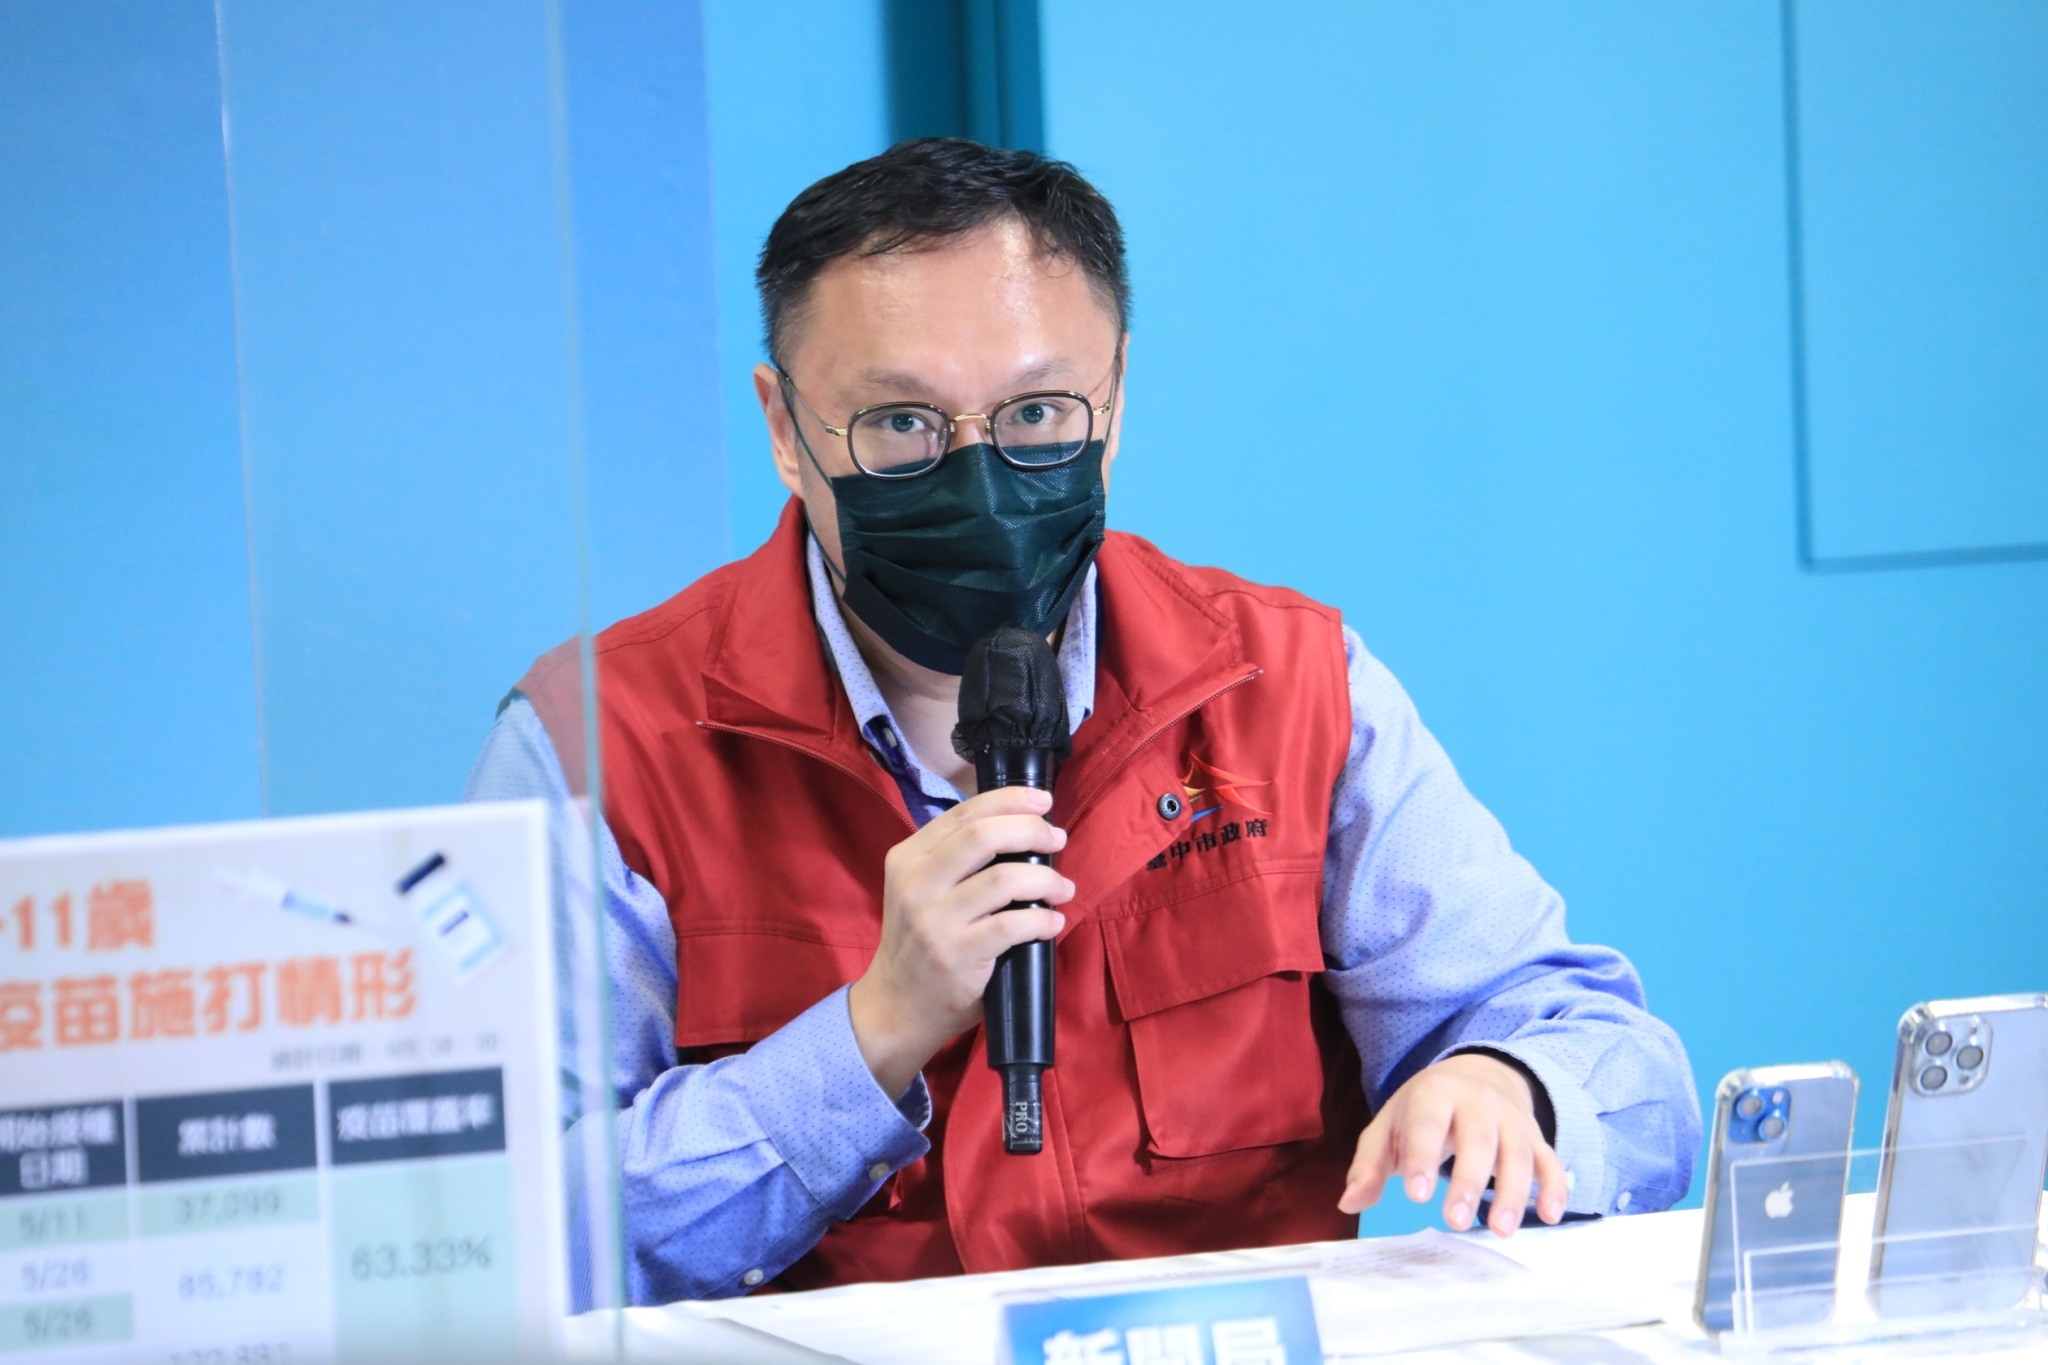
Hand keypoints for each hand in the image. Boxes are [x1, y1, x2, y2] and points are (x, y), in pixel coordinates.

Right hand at [848, 787, 1071, 1098]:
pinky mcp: (956, 956)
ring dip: (1046, 878)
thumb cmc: (920, 943)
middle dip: (1032, 830)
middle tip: (1057, 839)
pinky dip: (1043, 919)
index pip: (963, 812)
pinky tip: (1053, 921)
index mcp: (907, 858)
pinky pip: (1012, 926)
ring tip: (1063, 887)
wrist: (895, 1006)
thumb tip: (1021, 827)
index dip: (1009, 800)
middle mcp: (916, 884)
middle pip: (984, 836)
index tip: (1042, 801)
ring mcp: (934, 921)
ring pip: (1004, 879)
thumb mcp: (920, 890)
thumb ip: (956, 859)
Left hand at [1338, 1053, 1566, 1236]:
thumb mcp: (1389, 1127)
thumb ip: (1369, 1165)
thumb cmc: (1423, 1109)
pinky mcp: (1535, 1137)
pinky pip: (1549, 1160)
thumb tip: (1348, 1202)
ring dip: (1513, 1192)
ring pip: (1518, 1153)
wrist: (1477, 1072)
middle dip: (1469, 1181)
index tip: (1418, 1194)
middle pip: (1478, 1140)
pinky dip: (1554, 1187)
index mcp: (1433, 1094)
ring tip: (1501, 1229)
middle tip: (1456, 1221)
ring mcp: (1511, 1119)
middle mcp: (1477, 1102)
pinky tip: (1551, 1215)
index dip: (1423, 1156)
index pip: (1427, 1124)